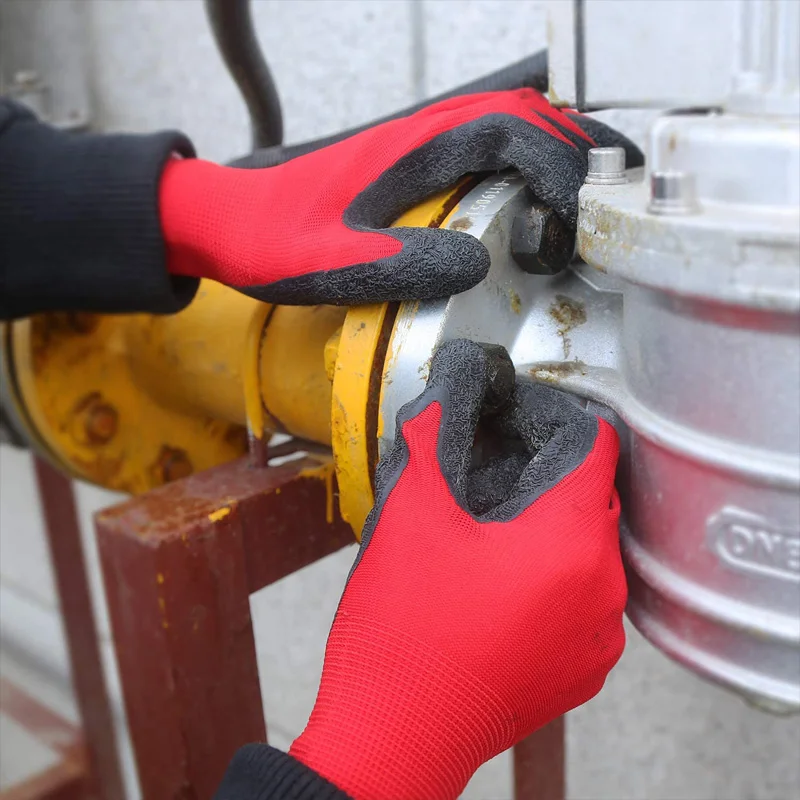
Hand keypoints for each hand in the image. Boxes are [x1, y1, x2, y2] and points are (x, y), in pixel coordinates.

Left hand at [159, 90, 641, 304]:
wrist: (233, 220)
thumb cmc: (273, 240)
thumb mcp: (327, 264)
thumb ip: (396, 262)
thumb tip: (475, 264)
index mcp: (412, 150)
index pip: (512, 133)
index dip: (562, 170)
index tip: (584, 222)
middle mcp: (425, 134)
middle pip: (528, 118)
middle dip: (581, 156)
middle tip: (615, 211)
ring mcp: (423, 142)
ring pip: (515, 125)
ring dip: (562, 156)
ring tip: (595, 207)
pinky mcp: (418, 160)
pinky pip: (491, 145)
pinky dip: (530, 163)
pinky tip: (539, 203)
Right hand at [289, 340, 626, 798]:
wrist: (393, 735)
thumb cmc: (402, 634)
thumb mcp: (411, 515)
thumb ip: (433, 437)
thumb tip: (446, 390)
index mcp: (571, 546)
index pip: (596, 448)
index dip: (560, 420)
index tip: (527, 416)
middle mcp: (603, 594)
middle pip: (593, 502)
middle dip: (551, 478)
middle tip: (495, 475)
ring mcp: (596, 642)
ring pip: (589, 555)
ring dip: (551, 534)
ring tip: (493, 535)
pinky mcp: (580, 674)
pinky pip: (583, 604)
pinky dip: (552, 583)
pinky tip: (499, 588)